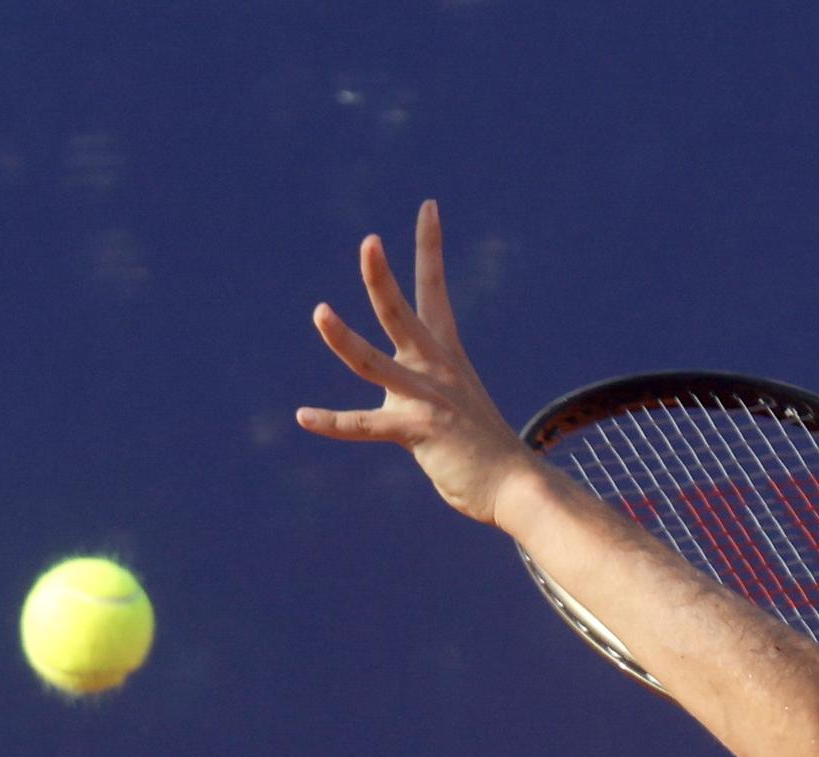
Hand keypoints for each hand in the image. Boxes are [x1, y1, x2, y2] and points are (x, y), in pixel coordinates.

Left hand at [296, 199, 538, 525]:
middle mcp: (435, 368)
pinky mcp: (418, 431)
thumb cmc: (483, 450)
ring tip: (320, 311)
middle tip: (370, 241)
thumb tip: (402, 403)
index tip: (427, 206)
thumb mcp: (453, 407)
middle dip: (382, 277)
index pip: (435, 290)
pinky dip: (333, 422)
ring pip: (375, 361)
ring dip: (344, 337)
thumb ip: (423, 395)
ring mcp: (426, 398)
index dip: (429, 246)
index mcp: (445, 355)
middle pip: (402, 313)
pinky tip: (303, 416)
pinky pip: (366, 425)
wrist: (515, 486)